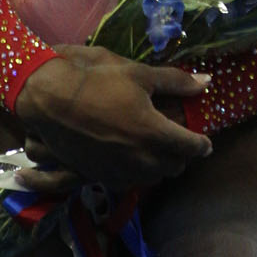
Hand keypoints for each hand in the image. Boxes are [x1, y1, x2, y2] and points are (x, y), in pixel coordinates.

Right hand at [13, 45, 211, 192]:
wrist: (51, 100)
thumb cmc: (97, 81)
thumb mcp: (139, 74)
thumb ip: (175, 82)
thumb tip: (206, 83)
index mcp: (155, 132)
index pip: (192, 147)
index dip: (202, 144)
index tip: (205, 140)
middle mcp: (141, 158)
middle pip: (175, 167)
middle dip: (182, 155)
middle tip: (179, 140)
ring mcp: (119, 171)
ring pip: (154, 178)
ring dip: (161, 166)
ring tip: (156, 148)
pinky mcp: (100, 176)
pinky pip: (130, 182)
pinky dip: (138, 173)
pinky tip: (133, 158)